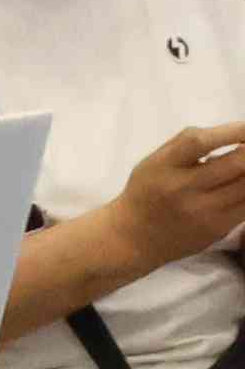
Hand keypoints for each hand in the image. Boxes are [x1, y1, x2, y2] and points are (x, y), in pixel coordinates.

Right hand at [96, 124, 244, 272]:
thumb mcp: (153, 162)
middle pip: (235, 164)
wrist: (134, 237)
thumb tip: (235, 134)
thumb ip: (187, 146)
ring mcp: (202, 211)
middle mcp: (182, 188)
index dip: (232, 132)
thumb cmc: (147, 192)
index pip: (200, 142)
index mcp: (162, 166)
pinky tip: (242, 184)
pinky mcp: (217, 228)